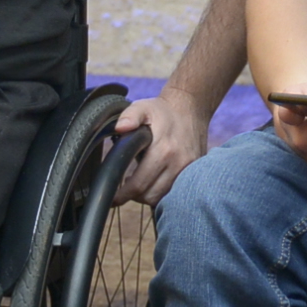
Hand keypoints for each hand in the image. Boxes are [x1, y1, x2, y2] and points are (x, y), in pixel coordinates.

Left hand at [110, 87, 212, 206]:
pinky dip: (162, 193)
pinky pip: (175, 193)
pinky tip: (154, 183)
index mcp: (163, 150)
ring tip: (140, 185)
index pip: (139, 184)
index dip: (123, 195)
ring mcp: (188, 170)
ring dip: (148, 196)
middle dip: (134, 196)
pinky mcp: (194, 173)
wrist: (191, 108)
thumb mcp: (142, 107)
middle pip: (150, 196)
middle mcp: (178, 164)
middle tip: (125, 189)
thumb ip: (129, 116)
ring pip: (163, 198)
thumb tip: (119, 128)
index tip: (113, 198)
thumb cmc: (163, 111)